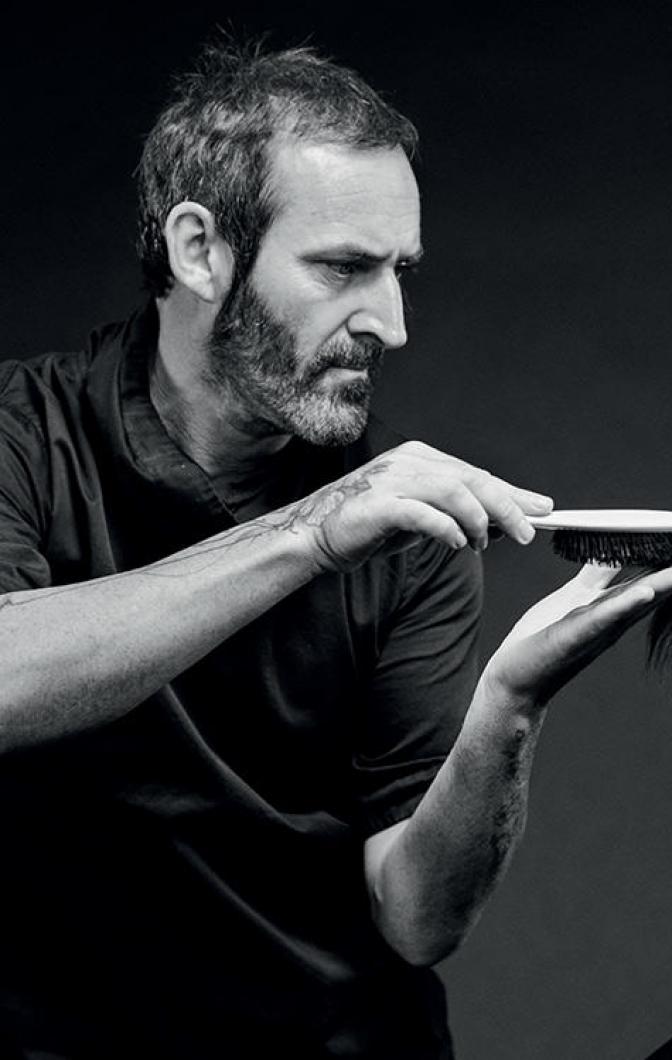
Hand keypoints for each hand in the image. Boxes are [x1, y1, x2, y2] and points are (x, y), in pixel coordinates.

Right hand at [303, 441, 552, 572]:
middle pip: (472, 479)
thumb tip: (497, 524)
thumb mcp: (418, 518)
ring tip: (486, 543)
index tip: (540, 509)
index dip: (511, 492)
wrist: (314, 536)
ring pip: (454, 491)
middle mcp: (408, 462)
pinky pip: (423, 514)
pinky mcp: (379, 504)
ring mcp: (392, 480)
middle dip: (507, 506)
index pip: (475, 474)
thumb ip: (452, 514)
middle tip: (527, 532)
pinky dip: (446, 528)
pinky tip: (458, 544)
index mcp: (419, 459)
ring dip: (479, 519)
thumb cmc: (366, 527)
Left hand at [482, 563, 671, 707]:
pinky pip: (603, 618)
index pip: (649, 574)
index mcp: (613, 605)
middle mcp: (613, 618)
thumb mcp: (574, 597)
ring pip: (635, 602)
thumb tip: (613, 545)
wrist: (516, 678)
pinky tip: (645, 592)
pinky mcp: (574, 637)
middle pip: (652, 587)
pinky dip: (625, 605)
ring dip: (662, 584)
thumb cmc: (543, 638)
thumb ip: (596, 573)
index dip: (667, 557)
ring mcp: (596, 629)